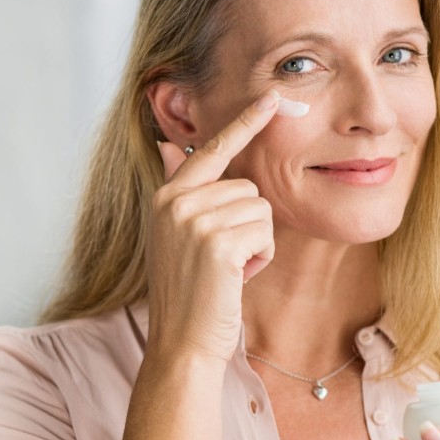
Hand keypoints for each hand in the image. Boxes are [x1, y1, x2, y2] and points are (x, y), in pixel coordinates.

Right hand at [146, 90, 280, 363]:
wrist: (181, 342)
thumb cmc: (188, 291)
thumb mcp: (175, 234)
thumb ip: (179, 188)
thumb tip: (168, 144)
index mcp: (166, 196)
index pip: (211, 149)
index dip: (244, 123)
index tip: (272, 97)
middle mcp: (175, 201)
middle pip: (248, 186)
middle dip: (249, 223)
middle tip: (223, 259)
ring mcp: (194, 220)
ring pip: (260, 208)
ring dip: (256, 242)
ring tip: (227, 269)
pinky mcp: (217, 243)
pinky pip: (265, 231)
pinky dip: (261, 257)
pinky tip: (236, 277)